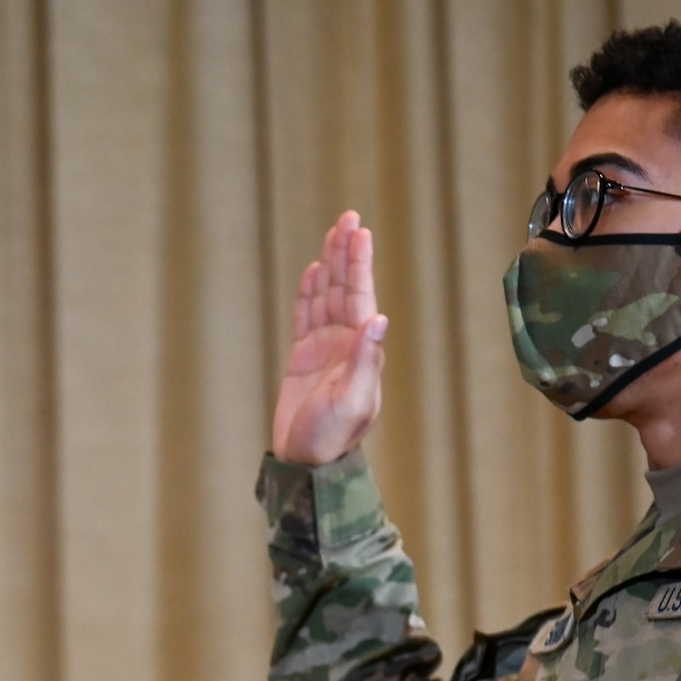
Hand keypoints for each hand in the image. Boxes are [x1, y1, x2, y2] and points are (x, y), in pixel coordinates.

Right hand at [271, 211, 388, 464]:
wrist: (306, 462)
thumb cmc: (332, 437)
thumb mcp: (352, 401)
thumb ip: (365, 361)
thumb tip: (378, 320)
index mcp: (361, 351)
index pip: (360, 297)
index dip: (359, 265)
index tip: (360, 233)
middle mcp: (346, 345)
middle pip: (345, 289)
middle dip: (346, 254)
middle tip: (348, 218)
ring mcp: (324, 350)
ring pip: (326, 297)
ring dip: (330, 266)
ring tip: (333, 233)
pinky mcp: (303, 359)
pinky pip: (306, 317)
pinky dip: (309, 294)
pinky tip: (314, 272)